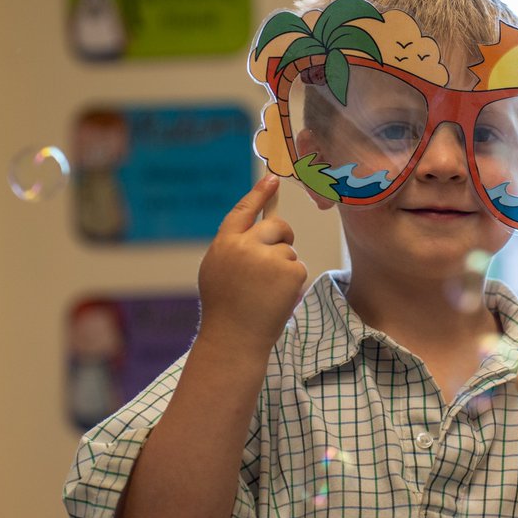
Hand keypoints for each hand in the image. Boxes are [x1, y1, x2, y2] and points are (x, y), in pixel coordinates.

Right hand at [196, 174, 307, 354]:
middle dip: (282, 237)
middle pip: (276, 226)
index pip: (244, 211)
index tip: (273, 178)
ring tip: (265, 292)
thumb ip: (235, 246)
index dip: (259, 193)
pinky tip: (276, 299)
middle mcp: (245, 246)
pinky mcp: (289, 271)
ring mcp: (268, 258)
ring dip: (283, 267)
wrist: (235, 339)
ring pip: (288, 250)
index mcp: (224, 244)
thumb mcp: (220, 270)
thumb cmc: (225, 308)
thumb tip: (260, 223)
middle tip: (275, 261)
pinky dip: (291, 282)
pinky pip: (297, 267)